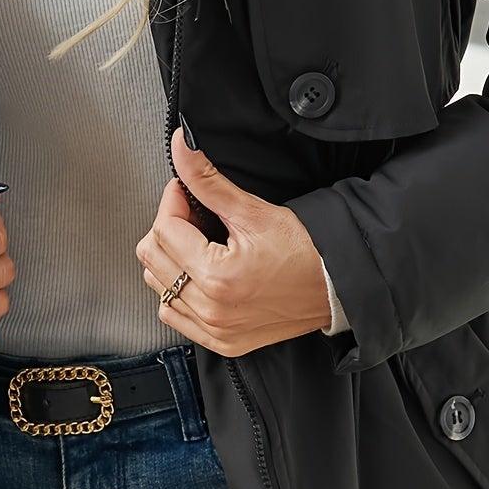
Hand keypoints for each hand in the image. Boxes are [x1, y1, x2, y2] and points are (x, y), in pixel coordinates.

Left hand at [134, 127, 332, 355]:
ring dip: (170, 259)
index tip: (188, 192)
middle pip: (152, 257)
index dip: (172, 201)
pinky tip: (200, 273)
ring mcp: (214, 329)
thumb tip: (181, 147)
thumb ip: (208, 181)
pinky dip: (178, 291)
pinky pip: (173, 314)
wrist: (336, 286)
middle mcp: (211, 310)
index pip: (163, 229)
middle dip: (168, 227)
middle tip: (195, 215)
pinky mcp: (220, 341)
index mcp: (218, 277)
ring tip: (200, 244)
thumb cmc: (305, 251)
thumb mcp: (254, 211)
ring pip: (158, 285)